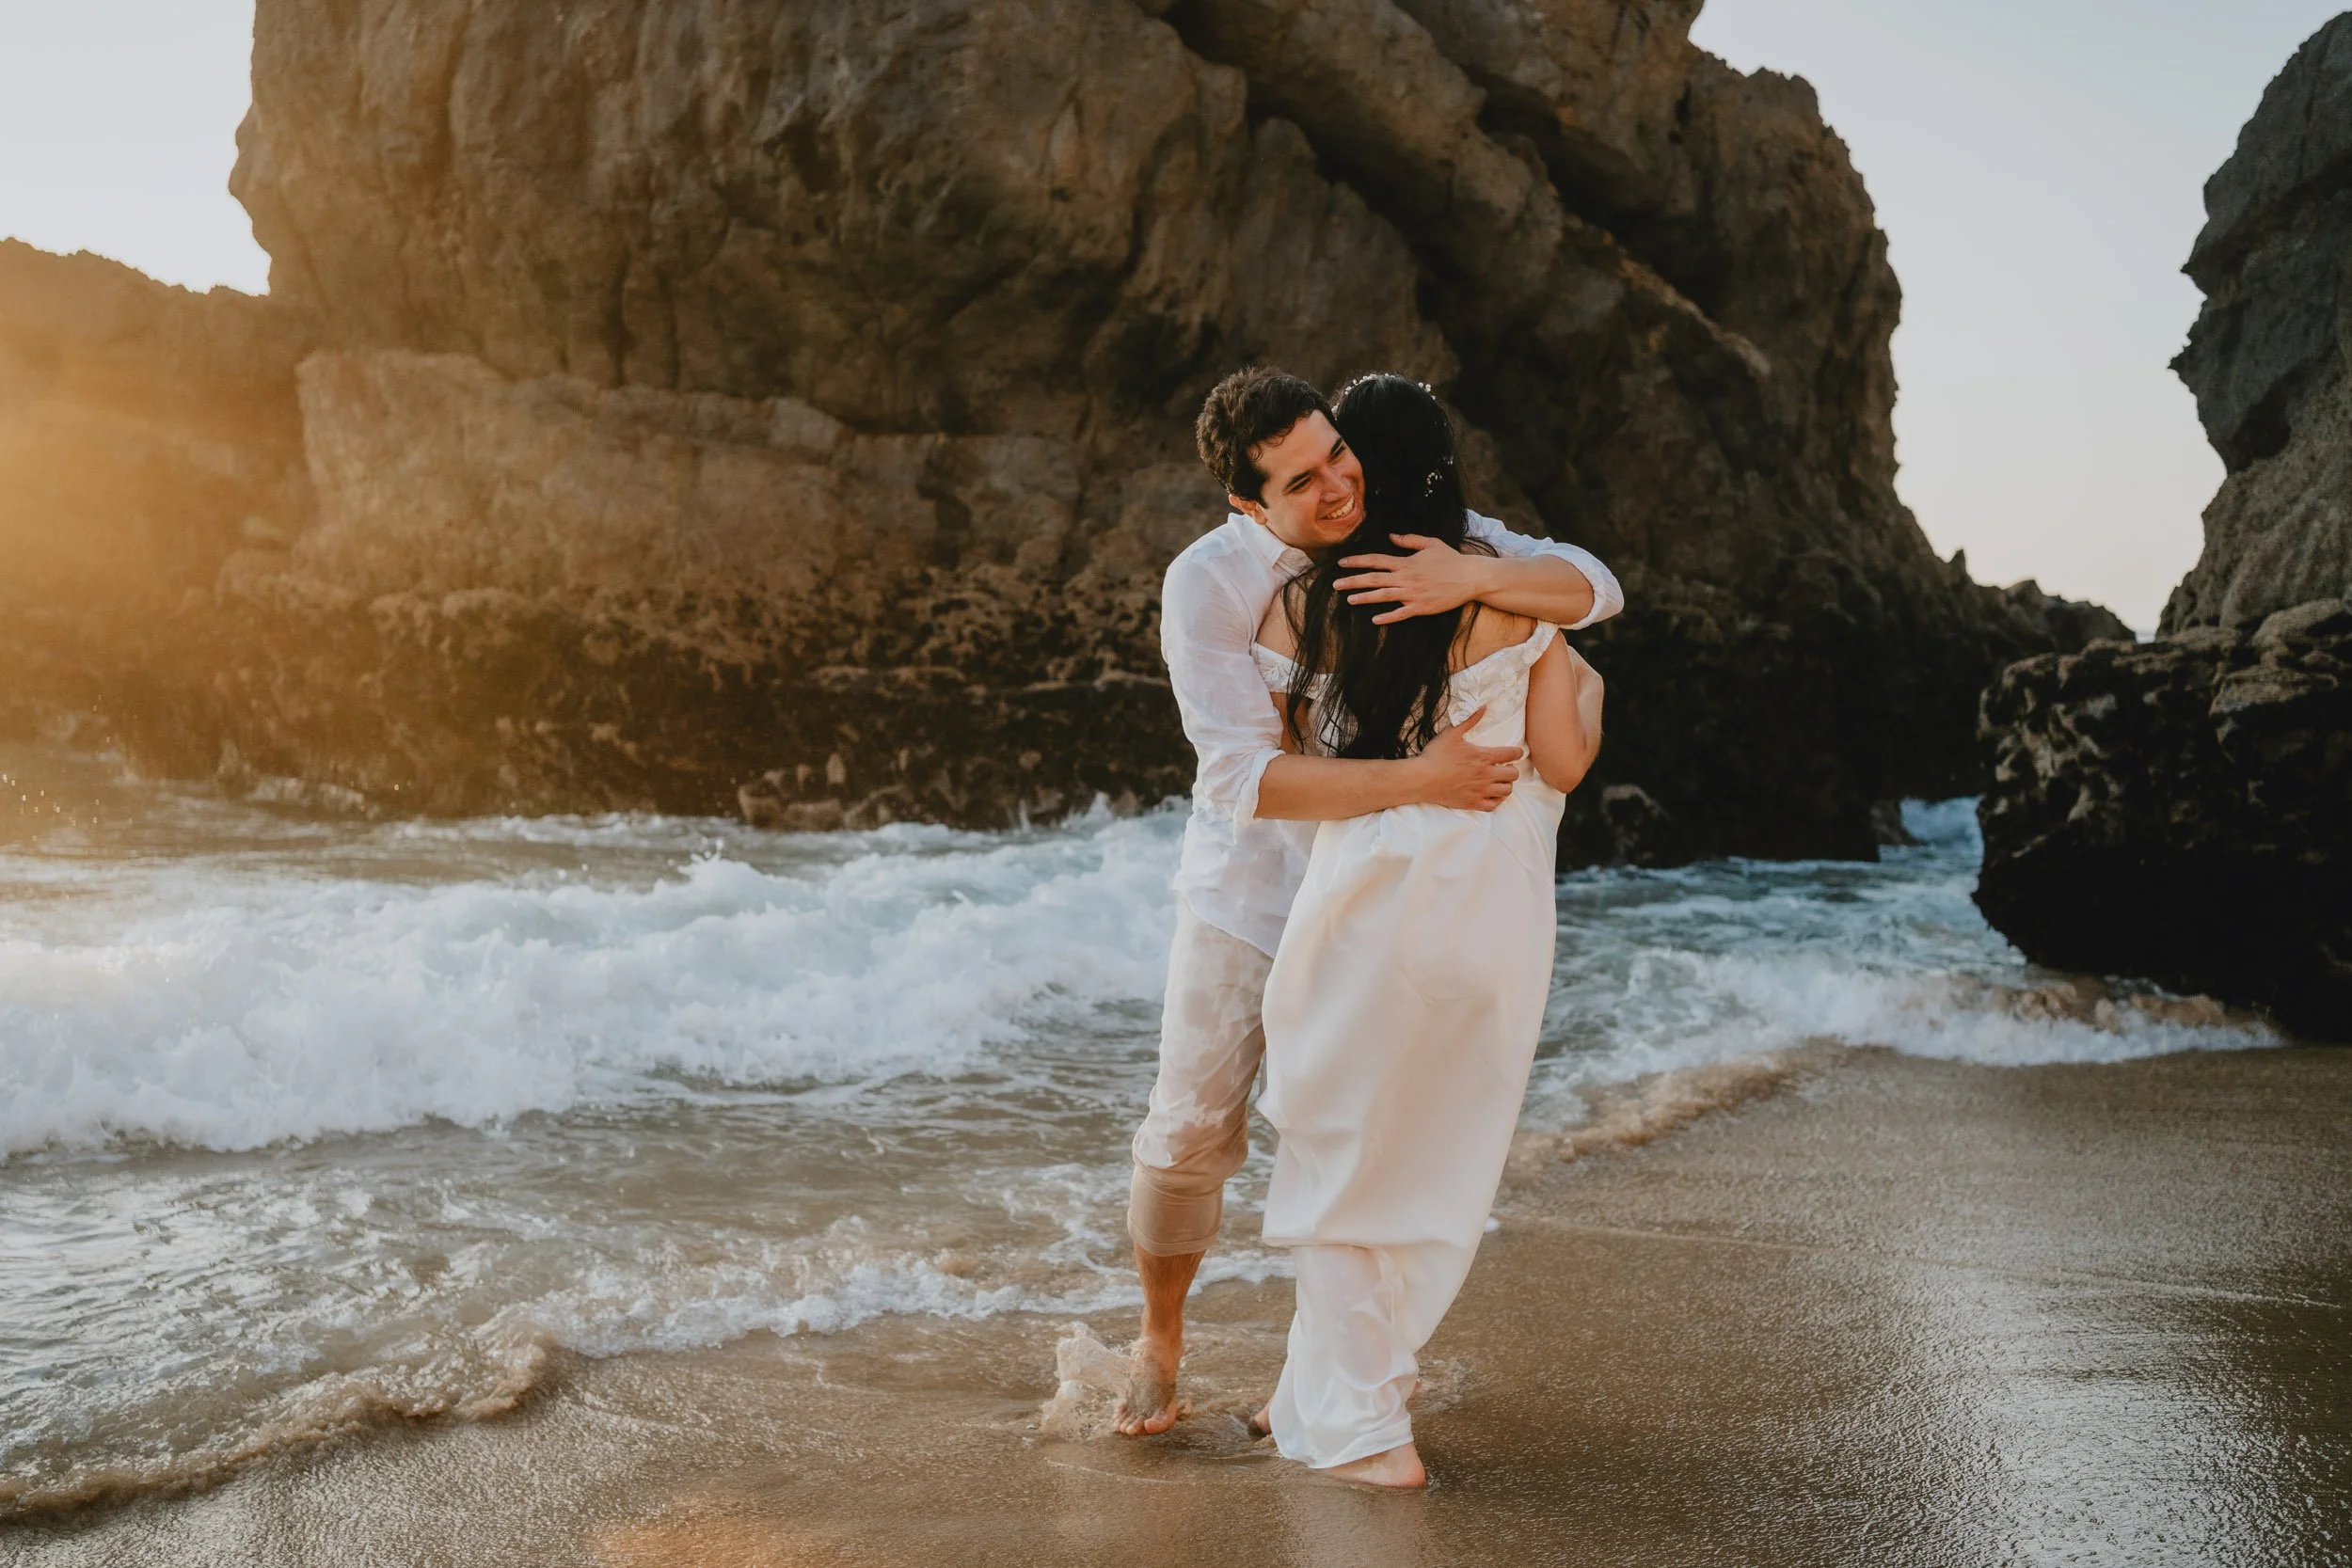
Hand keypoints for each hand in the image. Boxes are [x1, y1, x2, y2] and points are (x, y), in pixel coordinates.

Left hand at [1334, 534, 1488, 624]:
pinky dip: (1387, 617)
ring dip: (1364, 598)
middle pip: (1373, 579)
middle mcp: (1406, 578)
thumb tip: (1391, 536)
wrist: (1470, 577)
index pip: (1376, 560)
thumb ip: (1409, 540)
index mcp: (1406, 562)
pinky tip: (1374, 619)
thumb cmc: (1451, 559)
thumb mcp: (1430, 543)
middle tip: (1335, 584)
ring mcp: (1413, 594)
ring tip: (1348, 599)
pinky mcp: (1421, 607)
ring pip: (1383, 596)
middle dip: (1352, 581)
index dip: (1357, 561)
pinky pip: (1400, 614)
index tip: (1341, 563)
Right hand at [1411, 706, 1520, 810]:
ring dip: (1506, 785)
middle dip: (1512, 769)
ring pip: (1507, 790)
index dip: (1517, 752)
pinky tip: (1493, 794)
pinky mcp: (1472, 803)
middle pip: (1513, 774)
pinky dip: (1497, 800)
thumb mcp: (1452, 733)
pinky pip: (1494, 805)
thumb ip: (1470, 720)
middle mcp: (1486, 774)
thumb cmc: (1436, 755)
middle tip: (1505, 767)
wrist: (1422, 779)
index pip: (1512, 754)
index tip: (1516, 752)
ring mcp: (1480, 790)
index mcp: (1483, 757)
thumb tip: (1483, 706)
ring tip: (1500, 781)